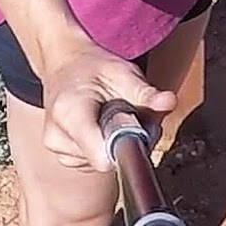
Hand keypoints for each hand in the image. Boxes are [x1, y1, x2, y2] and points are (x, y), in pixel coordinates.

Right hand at [40, 44, 176, 171]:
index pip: (102, 156)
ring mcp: (57, 148)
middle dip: (124, 140)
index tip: (137, 126)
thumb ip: (145, 92)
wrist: (64, 63)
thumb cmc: (93, 66)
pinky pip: (92, 161)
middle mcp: (57, 136)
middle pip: (105, 159)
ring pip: (101, 162)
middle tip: (124, 112)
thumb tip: (169, 102)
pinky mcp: (62, 155)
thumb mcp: (121, 71)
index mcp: (70, 112)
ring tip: (108, 115)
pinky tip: (99, 124)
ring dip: (113, 143)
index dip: (127, 145)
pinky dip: (102, 145)